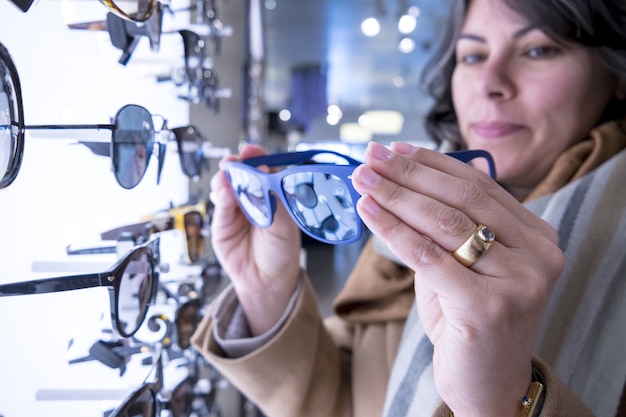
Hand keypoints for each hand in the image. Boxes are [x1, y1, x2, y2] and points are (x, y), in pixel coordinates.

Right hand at [210, 144, 301, 335]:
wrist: (267, 282)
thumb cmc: (282, 253)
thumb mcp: (285, 226)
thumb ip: (273, 201)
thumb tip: (263, 176)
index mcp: (271, 194)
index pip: (262, 168)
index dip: (256, 157)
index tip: (253, 151)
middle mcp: (252, 198)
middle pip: (240, 173)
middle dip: (236, 164)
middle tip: (235, 161)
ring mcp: (235, 209)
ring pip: (226, 186)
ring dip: (226, 179)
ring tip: (228, 178)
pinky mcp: (221, 223)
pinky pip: (220, 206)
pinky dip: (222, 197)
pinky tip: (225, 193)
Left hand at [351, 142, 562, 416]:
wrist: (486, 384)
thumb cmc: (469, 321)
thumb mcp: (465, 264)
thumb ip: (449, 223)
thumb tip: (409, 174)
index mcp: (537, 237)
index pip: (478, 185)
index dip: (432, 163)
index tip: (394, 149)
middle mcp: (538, 254)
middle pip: (461, 197)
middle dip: (408, 174)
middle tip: (370, 157)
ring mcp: (520, 280)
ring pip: (443, 221)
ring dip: (395, 194)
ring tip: (362, 179)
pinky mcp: (490, 305)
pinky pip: (428, 255)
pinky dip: (392, 228)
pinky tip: (367, 210)